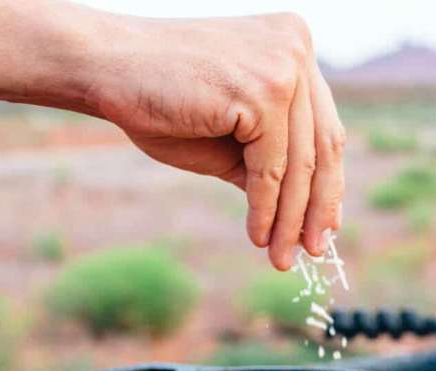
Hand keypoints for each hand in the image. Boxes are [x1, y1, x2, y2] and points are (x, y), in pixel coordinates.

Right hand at [87, 13, 345, 269]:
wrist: (105, 70)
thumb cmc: (163, 104)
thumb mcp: (231, 141)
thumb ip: (271, 166)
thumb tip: (307, 215)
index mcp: (294, 48)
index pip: (325, 129)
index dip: (329, 185)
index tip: (326, 226)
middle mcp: (297, 49)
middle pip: (322, 148)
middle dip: (316, 209)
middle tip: (312, 252)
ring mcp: (283, 66)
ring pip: (300, 164)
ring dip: (290, 220)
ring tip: (281, 257)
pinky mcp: (263, 90)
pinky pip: (271, 168)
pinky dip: (266, 210)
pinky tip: (258, 237)